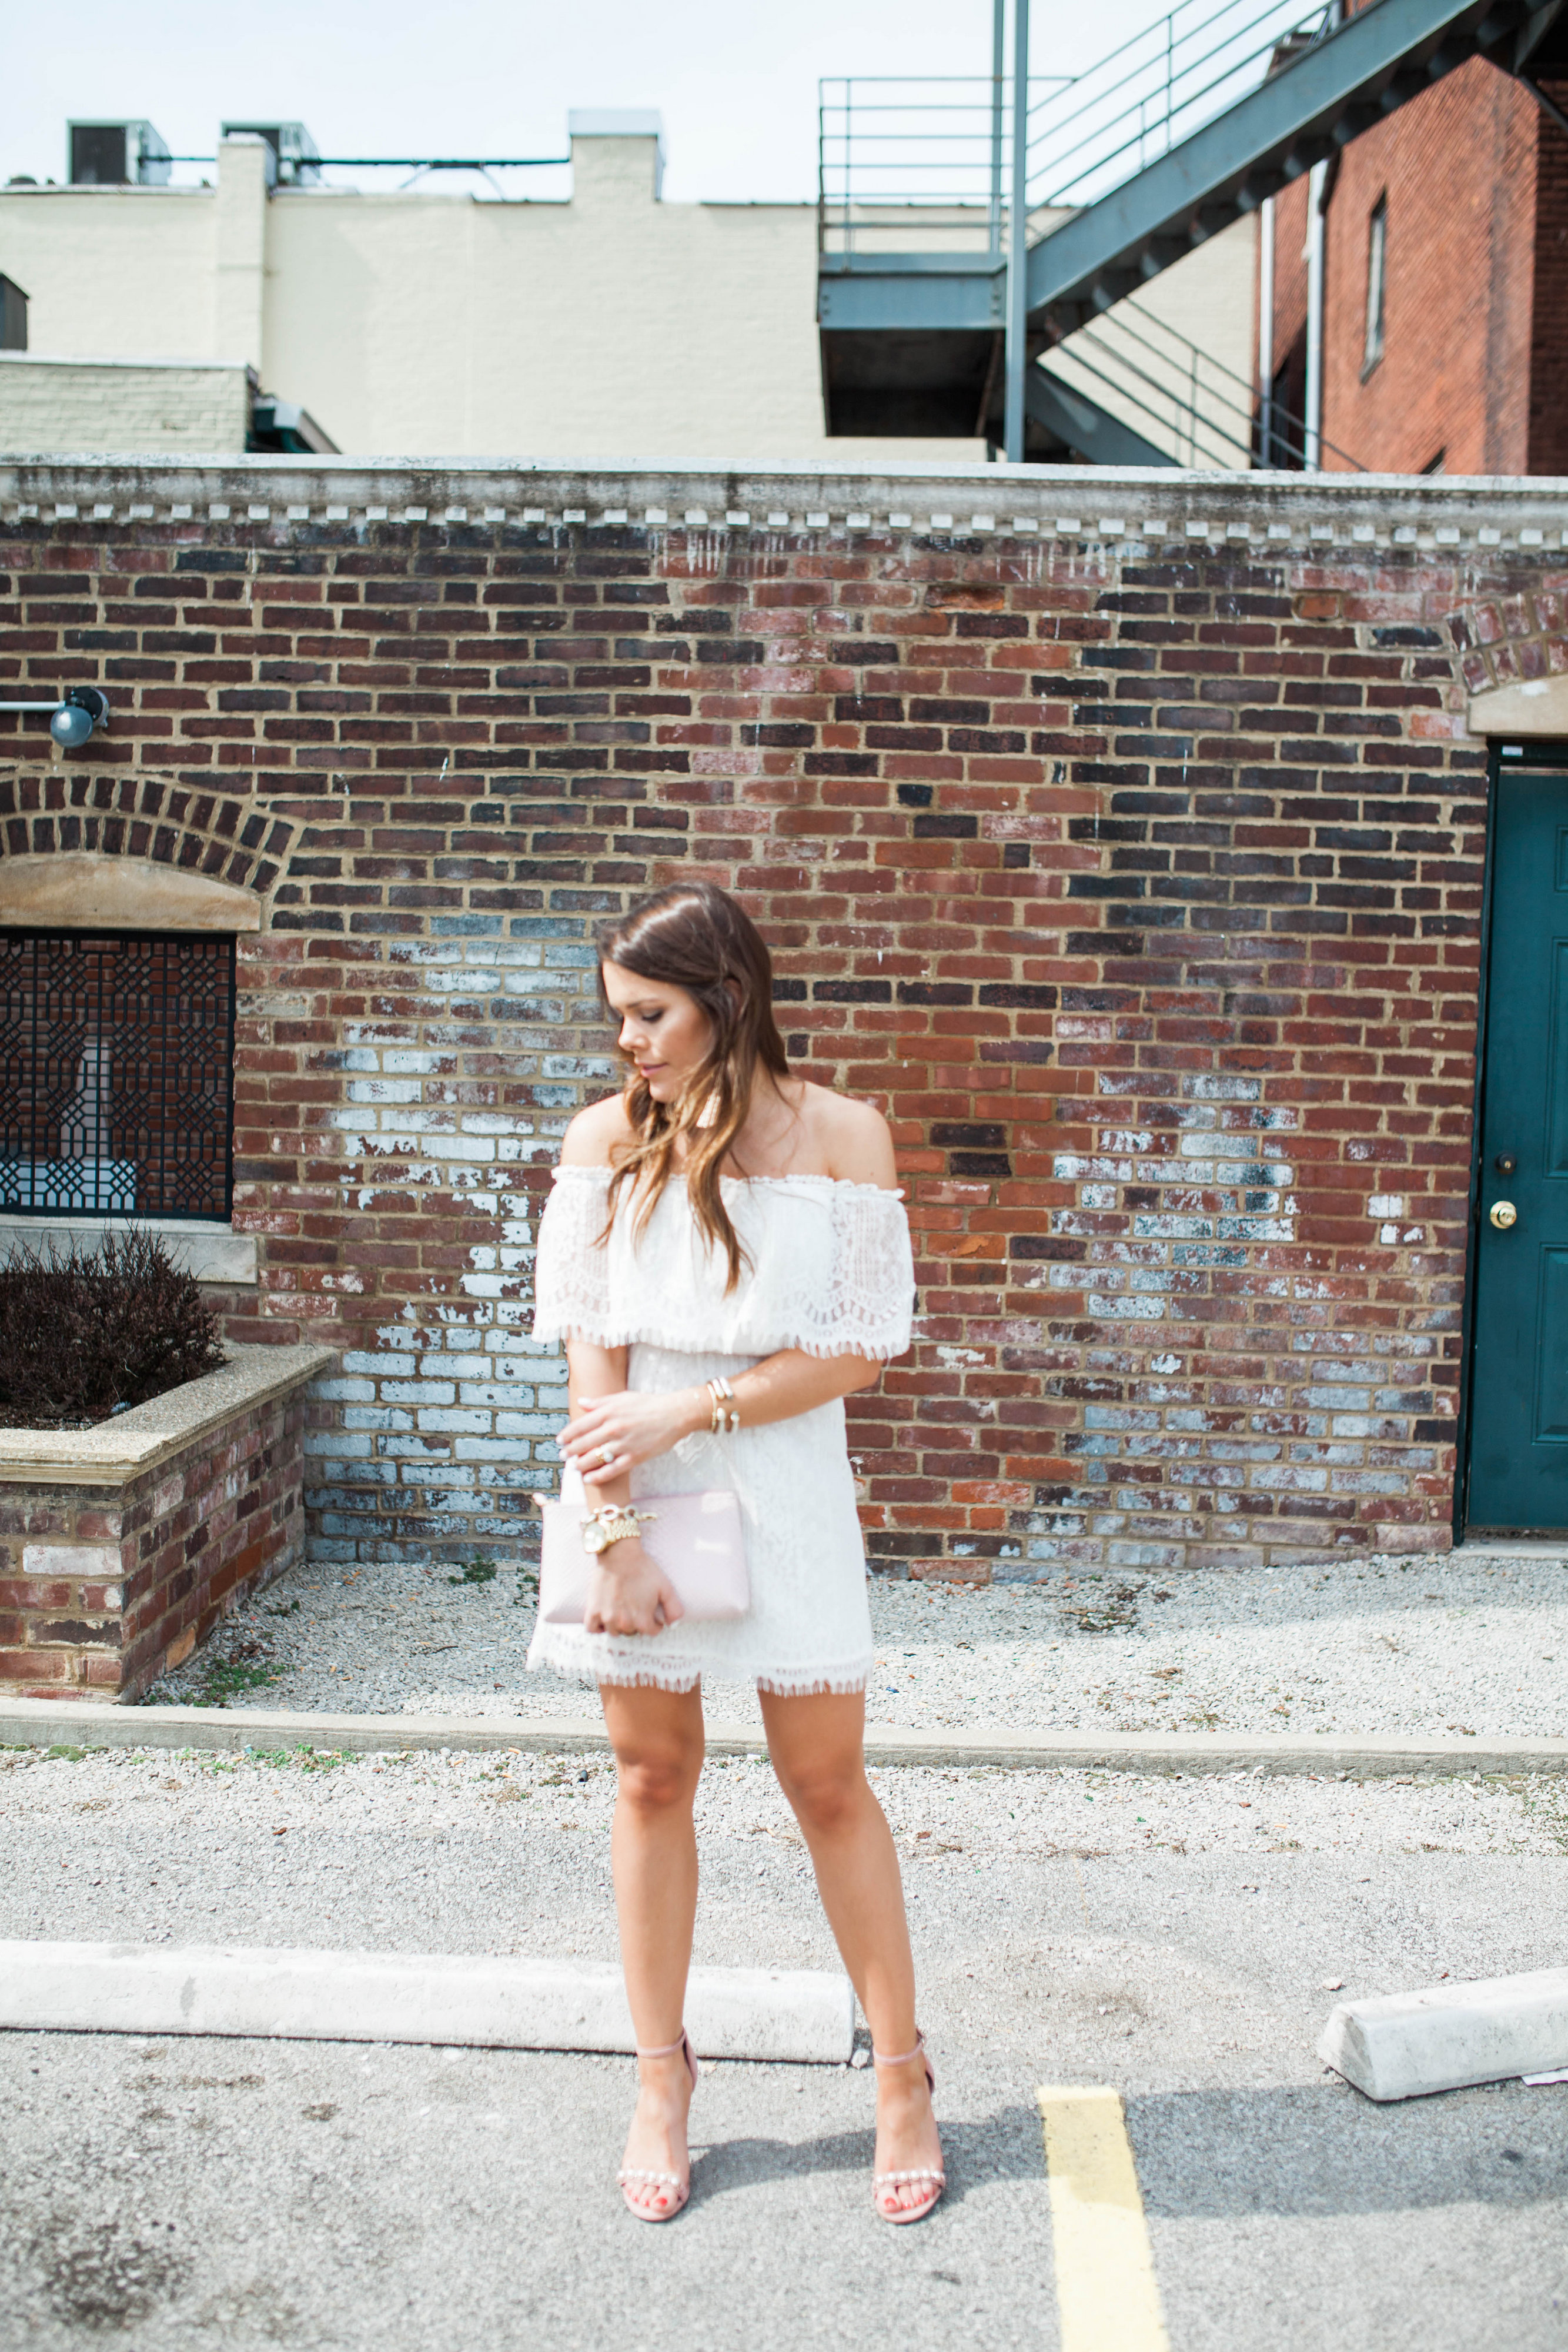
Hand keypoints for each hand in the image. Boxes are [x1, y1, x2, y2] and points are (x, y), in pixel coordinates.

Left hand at [561, 1386, 706, 1487]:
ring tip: (574, 1468)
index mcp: (609, 1412)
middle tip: (563, 1456)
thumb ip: (600, 1402)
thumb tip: (582, 1402)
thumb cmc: (649, 1404)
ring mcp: (624, 1444)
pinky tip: (588, 1479)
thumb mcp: (623, 1397)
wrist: (675, 1414)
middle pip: (584, 1443)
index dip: (567, 1434)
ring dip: (581, 1464)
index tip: (559, 1440)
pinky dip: (598, 1476)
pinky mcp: (635, 1457)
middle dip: (570, 1451)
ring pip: (595, 1457)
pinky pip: (612, 1470)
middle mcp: (614, 1428)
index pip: (581, 1425)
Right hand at [584, 1539, 684, 1636]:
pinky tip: (605, 1617)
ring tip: (622, 1611)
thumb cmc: (643, 1569)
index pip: (651, 1632)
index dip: (654, 1623)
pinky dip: (598, 1626)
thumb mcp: (665, 1587)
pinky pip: (593, 1628)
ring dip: (619, 1625)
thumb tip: (672, 1624)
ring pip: (614, 1631)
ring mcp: (606, 1618)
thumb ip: (674, 1609)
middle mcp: (623, 1623)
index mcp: (642, 1620)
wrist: (619, 1554)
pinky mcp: (593, 1610)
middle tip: (636, 1609)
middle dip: (637, 1624)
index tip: (652, 1615)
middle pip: (632, 1632)